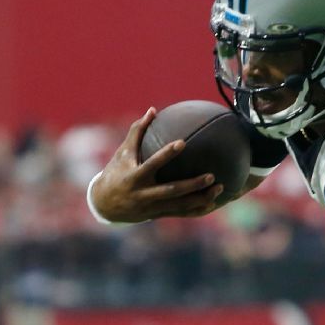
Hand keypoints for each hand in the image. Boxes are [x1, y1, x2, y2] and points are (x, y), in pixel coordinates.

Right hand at [91, 107, 224, 221]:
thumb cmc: (116, 172)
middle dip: (192, 185)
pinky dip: (197, 209)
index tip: (182, 142)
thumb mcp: (122, 152)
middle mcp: (144, 194)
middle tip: (212, 175)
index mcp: (135, 177)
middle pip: (171, 191)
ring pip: (180, 206)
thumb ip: (137, 131)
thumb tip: (153, 109)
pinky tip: (213, 202)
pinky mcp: (158, 214)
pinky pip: (181, 213)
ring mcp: (152, 207)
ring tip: (220, 188)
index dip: (166, 154)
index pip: (152, 164)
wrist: (105, 204)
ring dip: (200, 198)